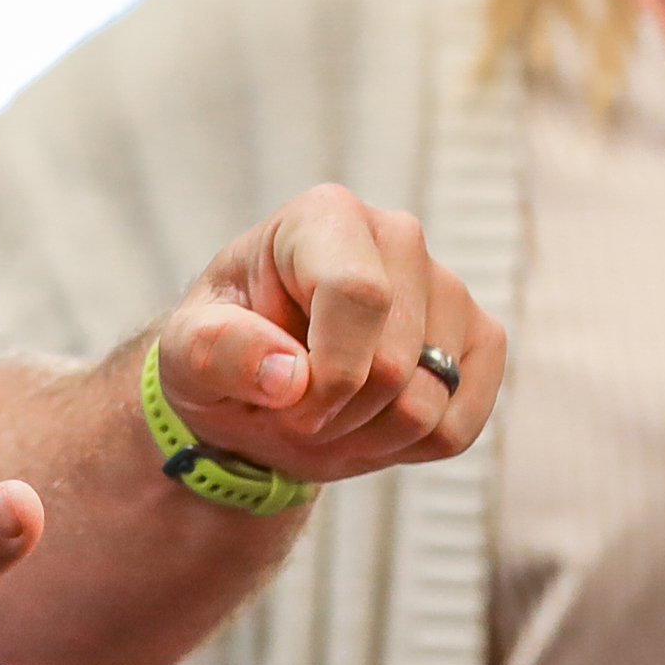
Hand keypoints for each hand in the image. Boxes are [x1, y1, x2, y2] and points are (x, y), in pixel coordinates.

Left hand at [151, 183, 502, 483]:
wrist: (260, 385)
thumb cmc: (223, 351)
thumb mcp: (184, 354)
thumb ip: (214, 352)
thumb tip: (289, 377)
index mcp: (325, 216)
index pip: (359, 295)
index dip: (326, 374)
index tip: (285, 403)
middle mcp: (399, 237)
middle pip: (395, 363)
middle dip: (338, 414)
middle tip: (297, 410)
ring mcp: (449, 288)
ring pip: (429, 401)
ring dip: (368, 435)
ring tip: (330, 410)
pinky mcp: (480, 340)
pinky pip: (460, 426)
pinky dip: (408, 448)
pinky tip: (371, 418)